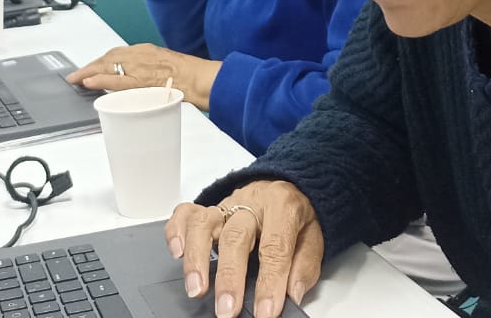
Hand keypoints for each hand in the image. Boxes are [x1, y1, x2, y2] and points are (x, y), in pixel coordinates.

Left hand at [64, 44, 219, 109]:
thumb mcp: (167, 66)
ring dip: (90, 72)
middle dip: (91, 66)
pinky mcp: (142, 79)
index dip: (101, 61)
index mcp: (147, 51)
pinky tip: (89, 82)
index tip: (91, 67)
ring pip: (109, 66)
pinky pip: (117, 79)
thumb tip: (141, 80)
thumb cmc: (190, 75)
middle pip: (109, 57)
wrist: (201, 78)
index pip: (117, 54)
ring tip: (76, 79)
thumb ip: (151, 70)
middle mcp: (141, 54)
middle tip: (76, 75)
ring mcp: (140, 66)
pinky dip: (101, 79)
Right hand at [164, 181, 323, 317]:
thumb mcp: (314, 236)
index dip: (270, 283)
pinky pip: (185, 213)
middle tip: (227, 309)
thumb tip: (291, 294)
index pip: (275, 248)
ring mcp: (226, 204)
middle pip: (236, 237)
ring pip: (204, 224)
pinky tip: (177, 254)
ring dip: (197, 259)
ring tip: (197, 289)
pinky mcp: (208, 208)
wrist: (287, 186)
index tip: (265, 312)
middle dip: (230, 278)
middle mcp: (251, 203)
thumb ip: (304, 266)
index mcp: (283, 206)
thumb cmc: (296, 215)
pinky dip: (176, 232)